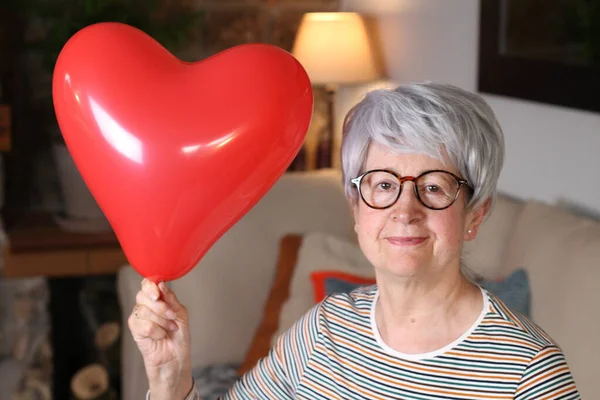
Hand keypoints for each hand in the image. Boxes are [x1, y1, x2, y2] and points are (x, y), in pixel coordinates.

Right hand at [128, 279, 192, 398]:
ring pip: (144, 311)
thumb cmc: (179, 336)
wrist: (176, 357)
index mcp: (157, 299)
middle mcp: (145, 306)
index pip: (147, 284)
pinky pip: (144, 325)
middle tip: (171, 316)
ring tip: (170, 328)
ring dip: (162, 321)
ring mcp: (139, 318)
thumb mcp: (181, 314)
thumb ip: (171, 299)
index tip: (158, 293)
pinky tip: (161, 336)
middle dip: (160, 306)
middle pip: (143, 296)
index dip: (150, 286)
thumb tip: (161, 284)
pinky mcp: (135, 331)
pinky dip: (156, 331)